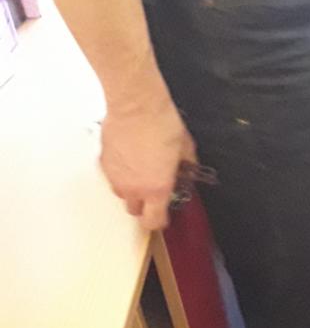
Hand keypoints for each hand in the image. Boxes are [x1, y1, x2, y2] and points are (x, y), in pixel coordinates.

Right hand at [100, 100, 196, 231]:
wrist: (136, 106)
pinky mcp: (104, 163)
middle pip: (135, 211)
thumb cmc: (161, 124)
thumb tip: (187, 170)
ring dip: (131, 188)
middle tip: (154, 191)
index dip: (159, 221)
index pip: (153, 221)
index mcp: (156, 189)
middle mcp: (133, 187)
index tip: (163, 216)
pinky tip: (130, 158)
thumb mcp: (185, 149)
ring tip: (142, 171)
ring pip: (121, 194)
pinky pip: (113, 176)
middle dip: (145, 205)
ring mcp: (115, 177)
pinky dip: (121, 172)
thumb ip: (186, 167)